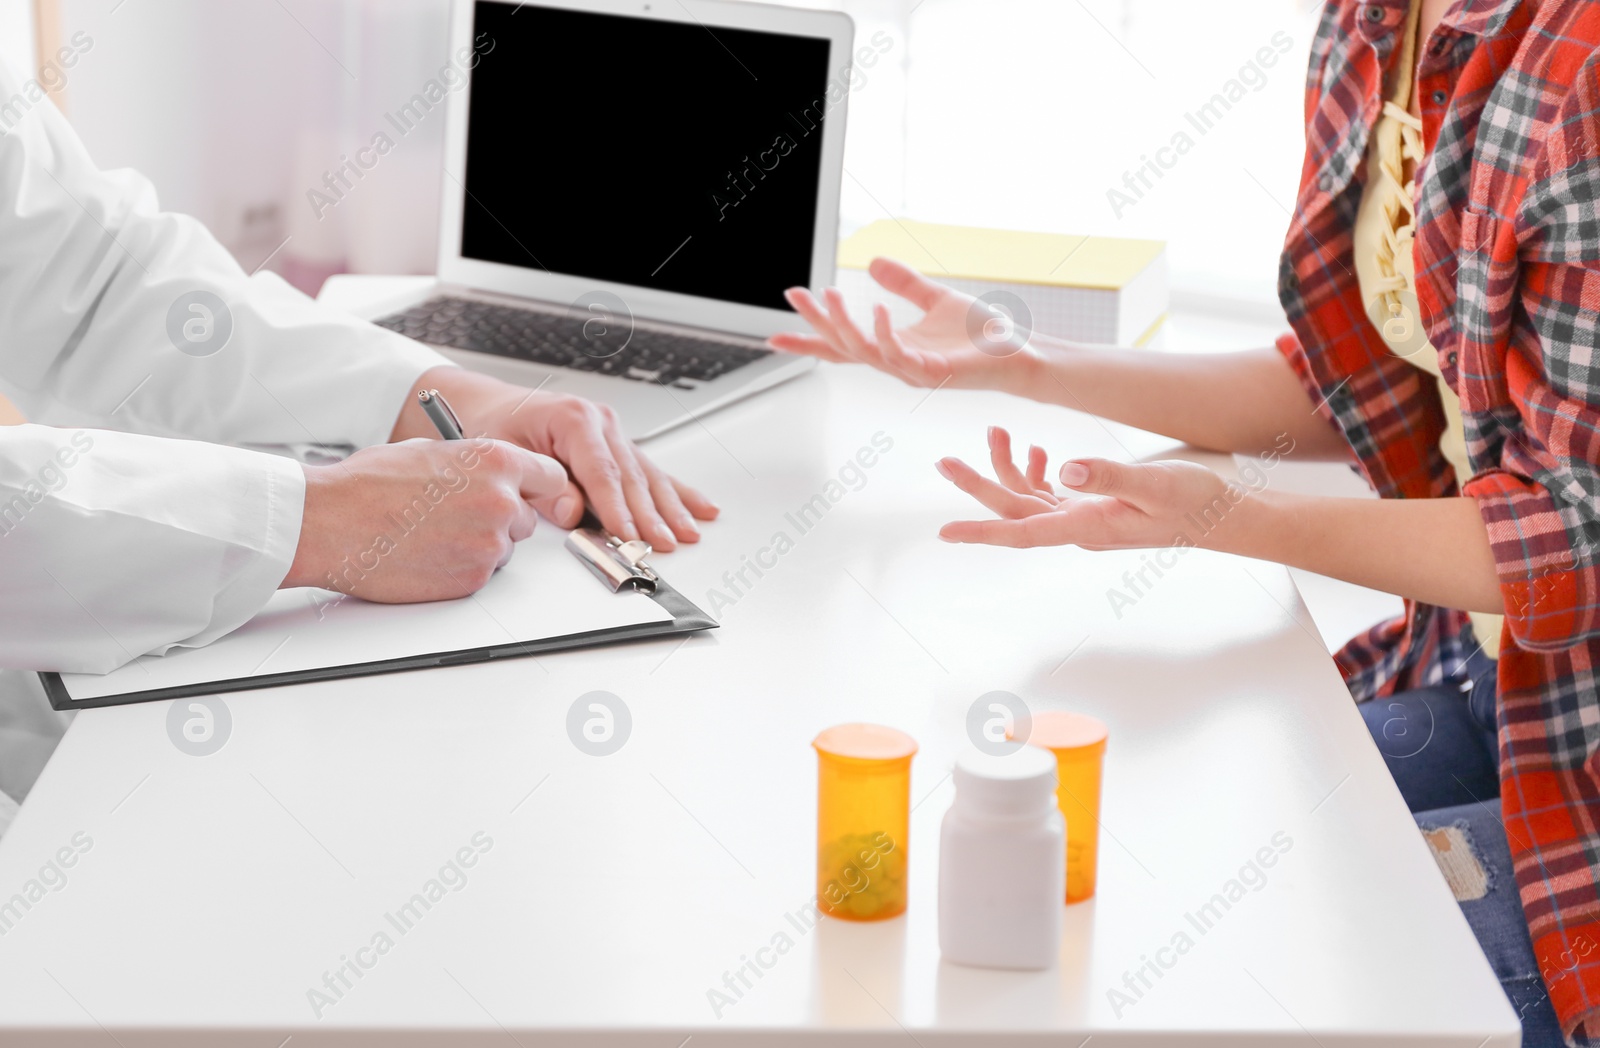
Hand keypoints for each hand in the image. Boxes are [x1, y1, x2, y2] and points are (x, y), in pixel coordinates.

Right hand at [284, 438, 566, 599]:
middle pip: (526, 519)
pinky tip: (427, 554)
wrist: (331, 523)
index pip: (551, 477)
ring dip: (479, 546)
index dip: (536, 487)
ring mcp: (489, 545)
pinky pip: (481, 574)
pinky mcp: (472, 579)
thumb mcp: (431, 451)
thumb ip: (475, 464)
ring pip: (502, 549)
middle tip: (459, 517)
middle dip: (500, 519)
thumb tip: (491, 474)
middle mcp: (501, 503)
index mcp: (495, 462)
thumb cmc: (368, 485)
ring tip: (433, 535)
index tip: (530, 494)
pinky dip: (460, 568)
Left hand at [395, 367, 718, 550]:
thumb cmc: (492, 425)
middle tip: (662, 544)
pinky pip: (651, 472)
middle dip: (649, 515)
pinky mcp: (619, 447)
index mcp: (574, 417)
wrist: (487, 406)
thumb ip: (542, 488)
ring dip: (670, 508)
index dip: (618, 508)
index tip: (630, 535)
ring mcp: (614, 433)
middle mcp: (601, 422)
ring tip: (687, 533)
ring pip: (648, 476)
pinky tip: (701, 507)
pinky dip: (677, 492)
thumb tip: (574, 512)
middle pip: (631, 477)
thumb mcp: (505, 454)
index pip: (603, 472)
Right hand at [766, 257, 1035, 390]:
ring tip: (828, 296)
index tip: (774, 337)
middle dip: (816, 323)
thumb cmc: (982, 336)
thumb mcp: (936, 299)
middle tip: (795, 295)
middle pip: (844, 347)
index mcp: (893, 347)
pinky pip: (898, 354)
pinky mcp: (933, 371)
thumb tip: (875, 262)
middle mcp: (897, 363)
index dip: (810, 341)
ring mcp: (912, 370)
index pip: (842, 347)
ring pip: (863, 351)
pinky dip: (883, 332)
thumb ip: (905, 284)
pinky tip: (874, 308)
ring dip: (842, 323)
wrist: (1018, 356)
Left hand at [934, 426, 1244, 549]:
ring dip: (1005, 468)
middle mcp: (1078, 528)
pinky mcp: (1094, 508)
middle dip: (977, 485)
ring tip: (995, 431)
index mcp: (1088, 526)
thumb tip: (1065, 469)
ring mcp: (1084, 519)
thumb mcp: (1156, 482)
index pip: (1021, 531)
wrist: (1223, 516)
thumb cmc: (1195, 501)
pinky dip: (1035, 471)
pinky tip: (1035, 450)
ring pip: (1028, 498)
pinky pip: (1050, 494)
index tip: (945, 532)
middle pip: (1014, 509)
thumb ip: (1111, 474)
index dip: (982, 530)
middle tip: (943, 460)